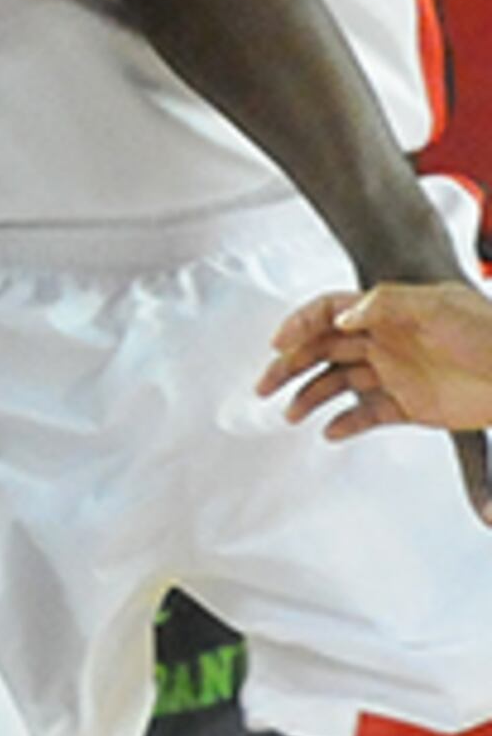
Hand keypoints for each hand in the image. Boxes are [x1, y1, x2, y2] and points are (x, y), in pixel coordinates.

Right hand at [262, 282, 491, 458]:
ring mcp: (398, 374)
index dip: (301, 325)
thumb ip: (387, 305)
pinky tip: (330, 431)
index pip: (331, 313)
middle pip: (325, 350)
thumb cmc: (491, 335)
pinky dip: (346, 423)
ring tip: (292, 413)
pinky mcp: (412, 406)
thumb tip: (344, 316)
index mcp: (389, 313)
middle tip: (266, 384)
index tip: (278, 344)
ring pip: (340, 384)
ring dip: (311, 396)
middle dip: (291, 365)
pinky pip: (368, 415)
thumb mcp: (440, 306)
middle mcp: (388, 341)